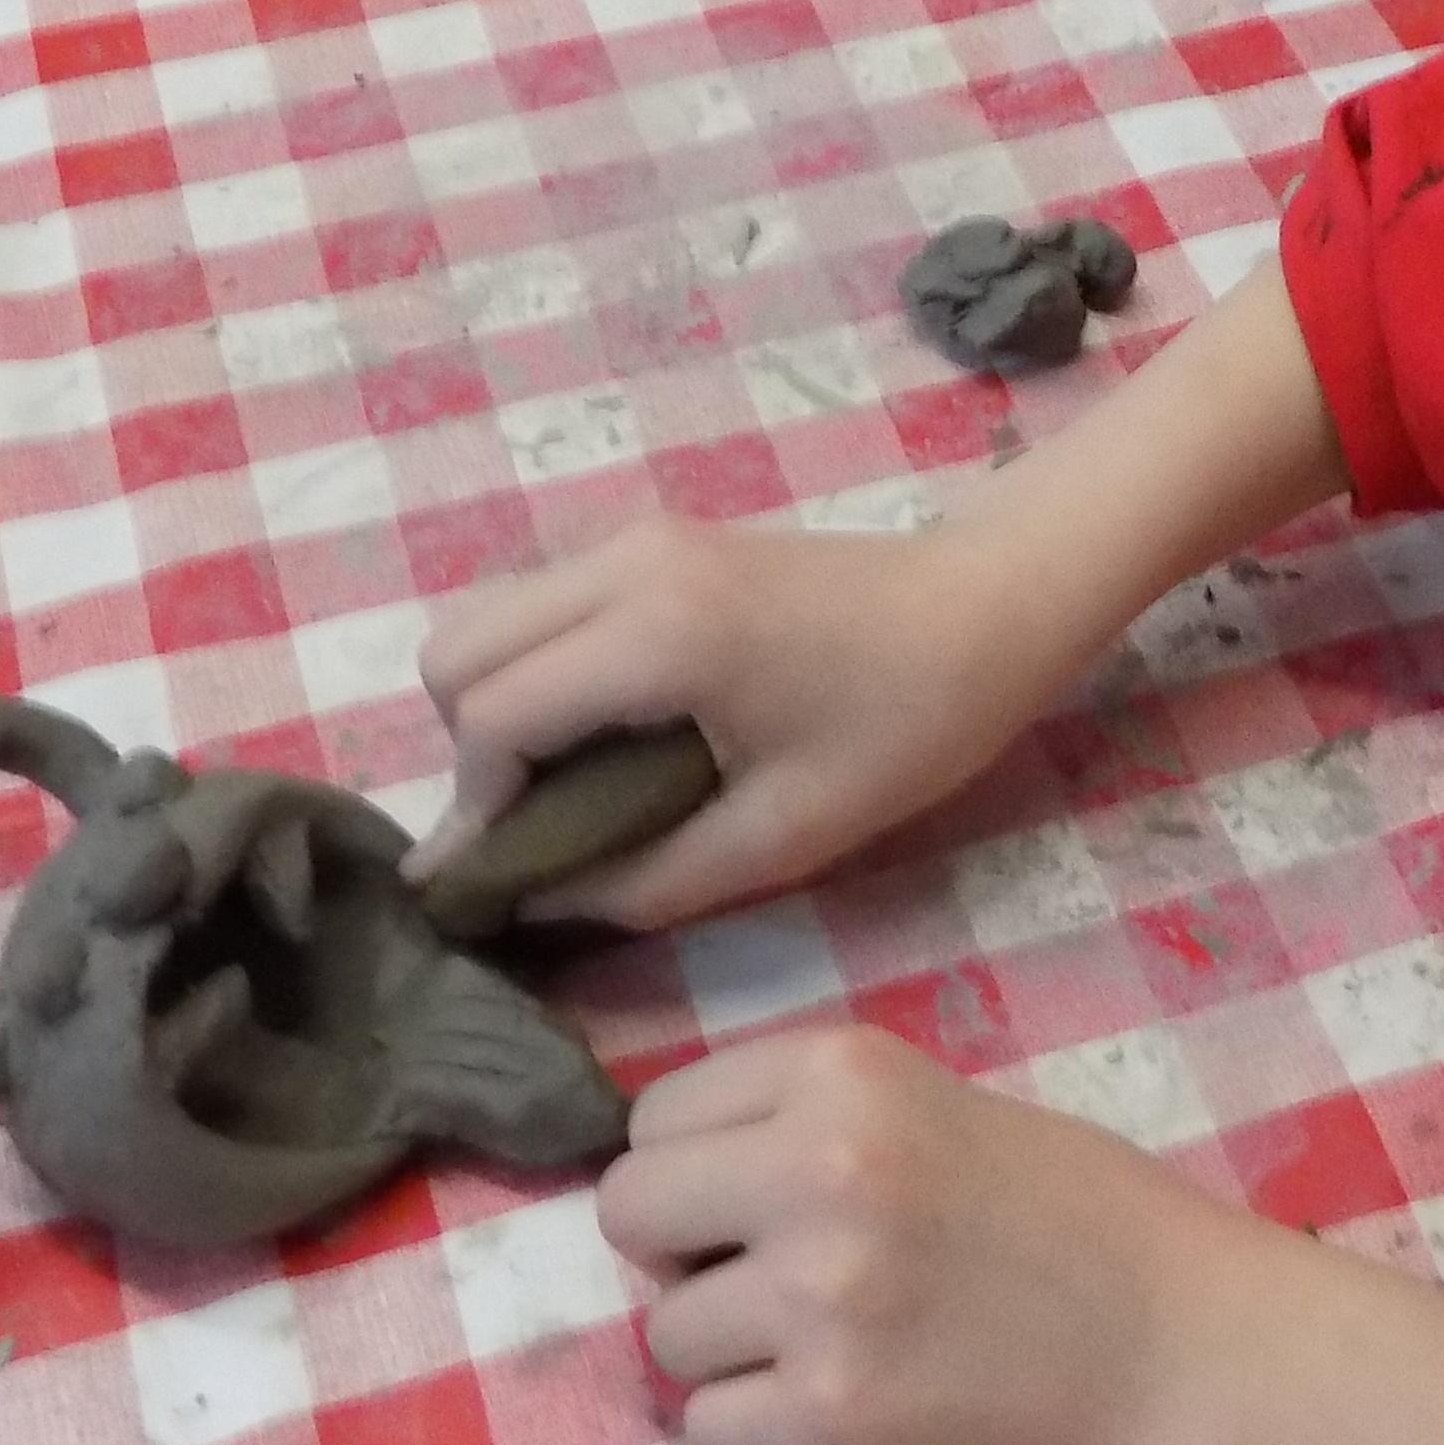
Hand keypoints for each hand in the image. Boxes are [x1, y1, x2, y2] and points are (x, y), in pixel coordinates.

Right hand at [414, 512, 1105, 928]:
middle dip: (472, 752)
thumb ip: (642, 878)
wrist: (988, 605)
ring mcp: (632, 537)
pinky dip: (538, 668)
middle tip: (543, 826)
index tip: (510, 879)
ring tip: (576, 785)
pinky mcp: (652, 538)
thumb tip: (530, 907)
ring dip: (500, 706)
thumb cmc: (907, 727)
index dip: (479, 808)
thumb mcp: (782, 834)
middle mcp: (622, 563)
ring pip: (487, 619)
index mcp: (656, 633)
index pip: (490, 715)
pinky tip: (612, 732)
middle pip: (454, 651)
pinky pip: (539, 603)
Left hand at [599, 1022, 1267, 1444]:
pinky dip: (752, 1425)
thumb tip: (661, 1176)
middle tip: (767, 1273)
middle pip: (628, 1212)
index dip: (697, 1165)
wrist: (1174, 1337)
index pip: (654, 1118)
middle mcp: (817, 1171)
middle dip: (681, 1250)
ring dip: (725, 1347)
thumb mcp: (927, 1100)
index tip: (758, 1197)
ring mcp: (819, 1299)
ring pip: (663, 1332)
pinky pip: (704, 1424)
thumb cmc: (1065, 1208)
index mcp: (842, 1073)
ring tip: (827, 1340)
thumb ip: (798, 1119)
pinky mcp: (833, 1415)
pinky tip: (831, 1402)